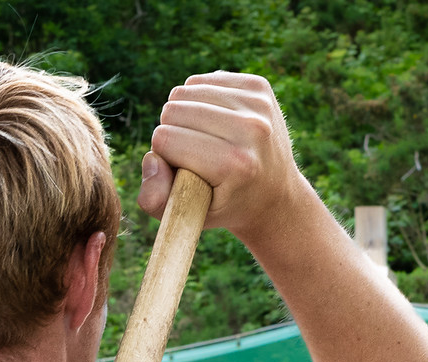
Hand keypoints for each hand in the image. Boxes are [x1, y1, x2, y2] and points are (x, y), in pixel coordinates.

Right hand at [138, 72, 306, 242]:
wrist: (275, 195)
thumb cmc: (225, 206)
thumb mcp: (186, 216)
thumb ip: (154, 200)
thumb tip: (152, 158)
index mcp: (234, 164)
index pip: (165, 138)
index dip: (166, 156)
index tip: (187, 172)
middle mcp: (251, 129)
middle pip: (173, 110)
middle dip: (173, 132)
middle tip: (195, 155)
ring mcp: (259, 104)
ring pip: (185, 91)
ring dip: (185, 116)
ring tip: (204, 139)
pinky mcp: (260, 86)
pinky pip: (203, 80)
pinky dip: (201, 100)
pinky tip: (215, 123)